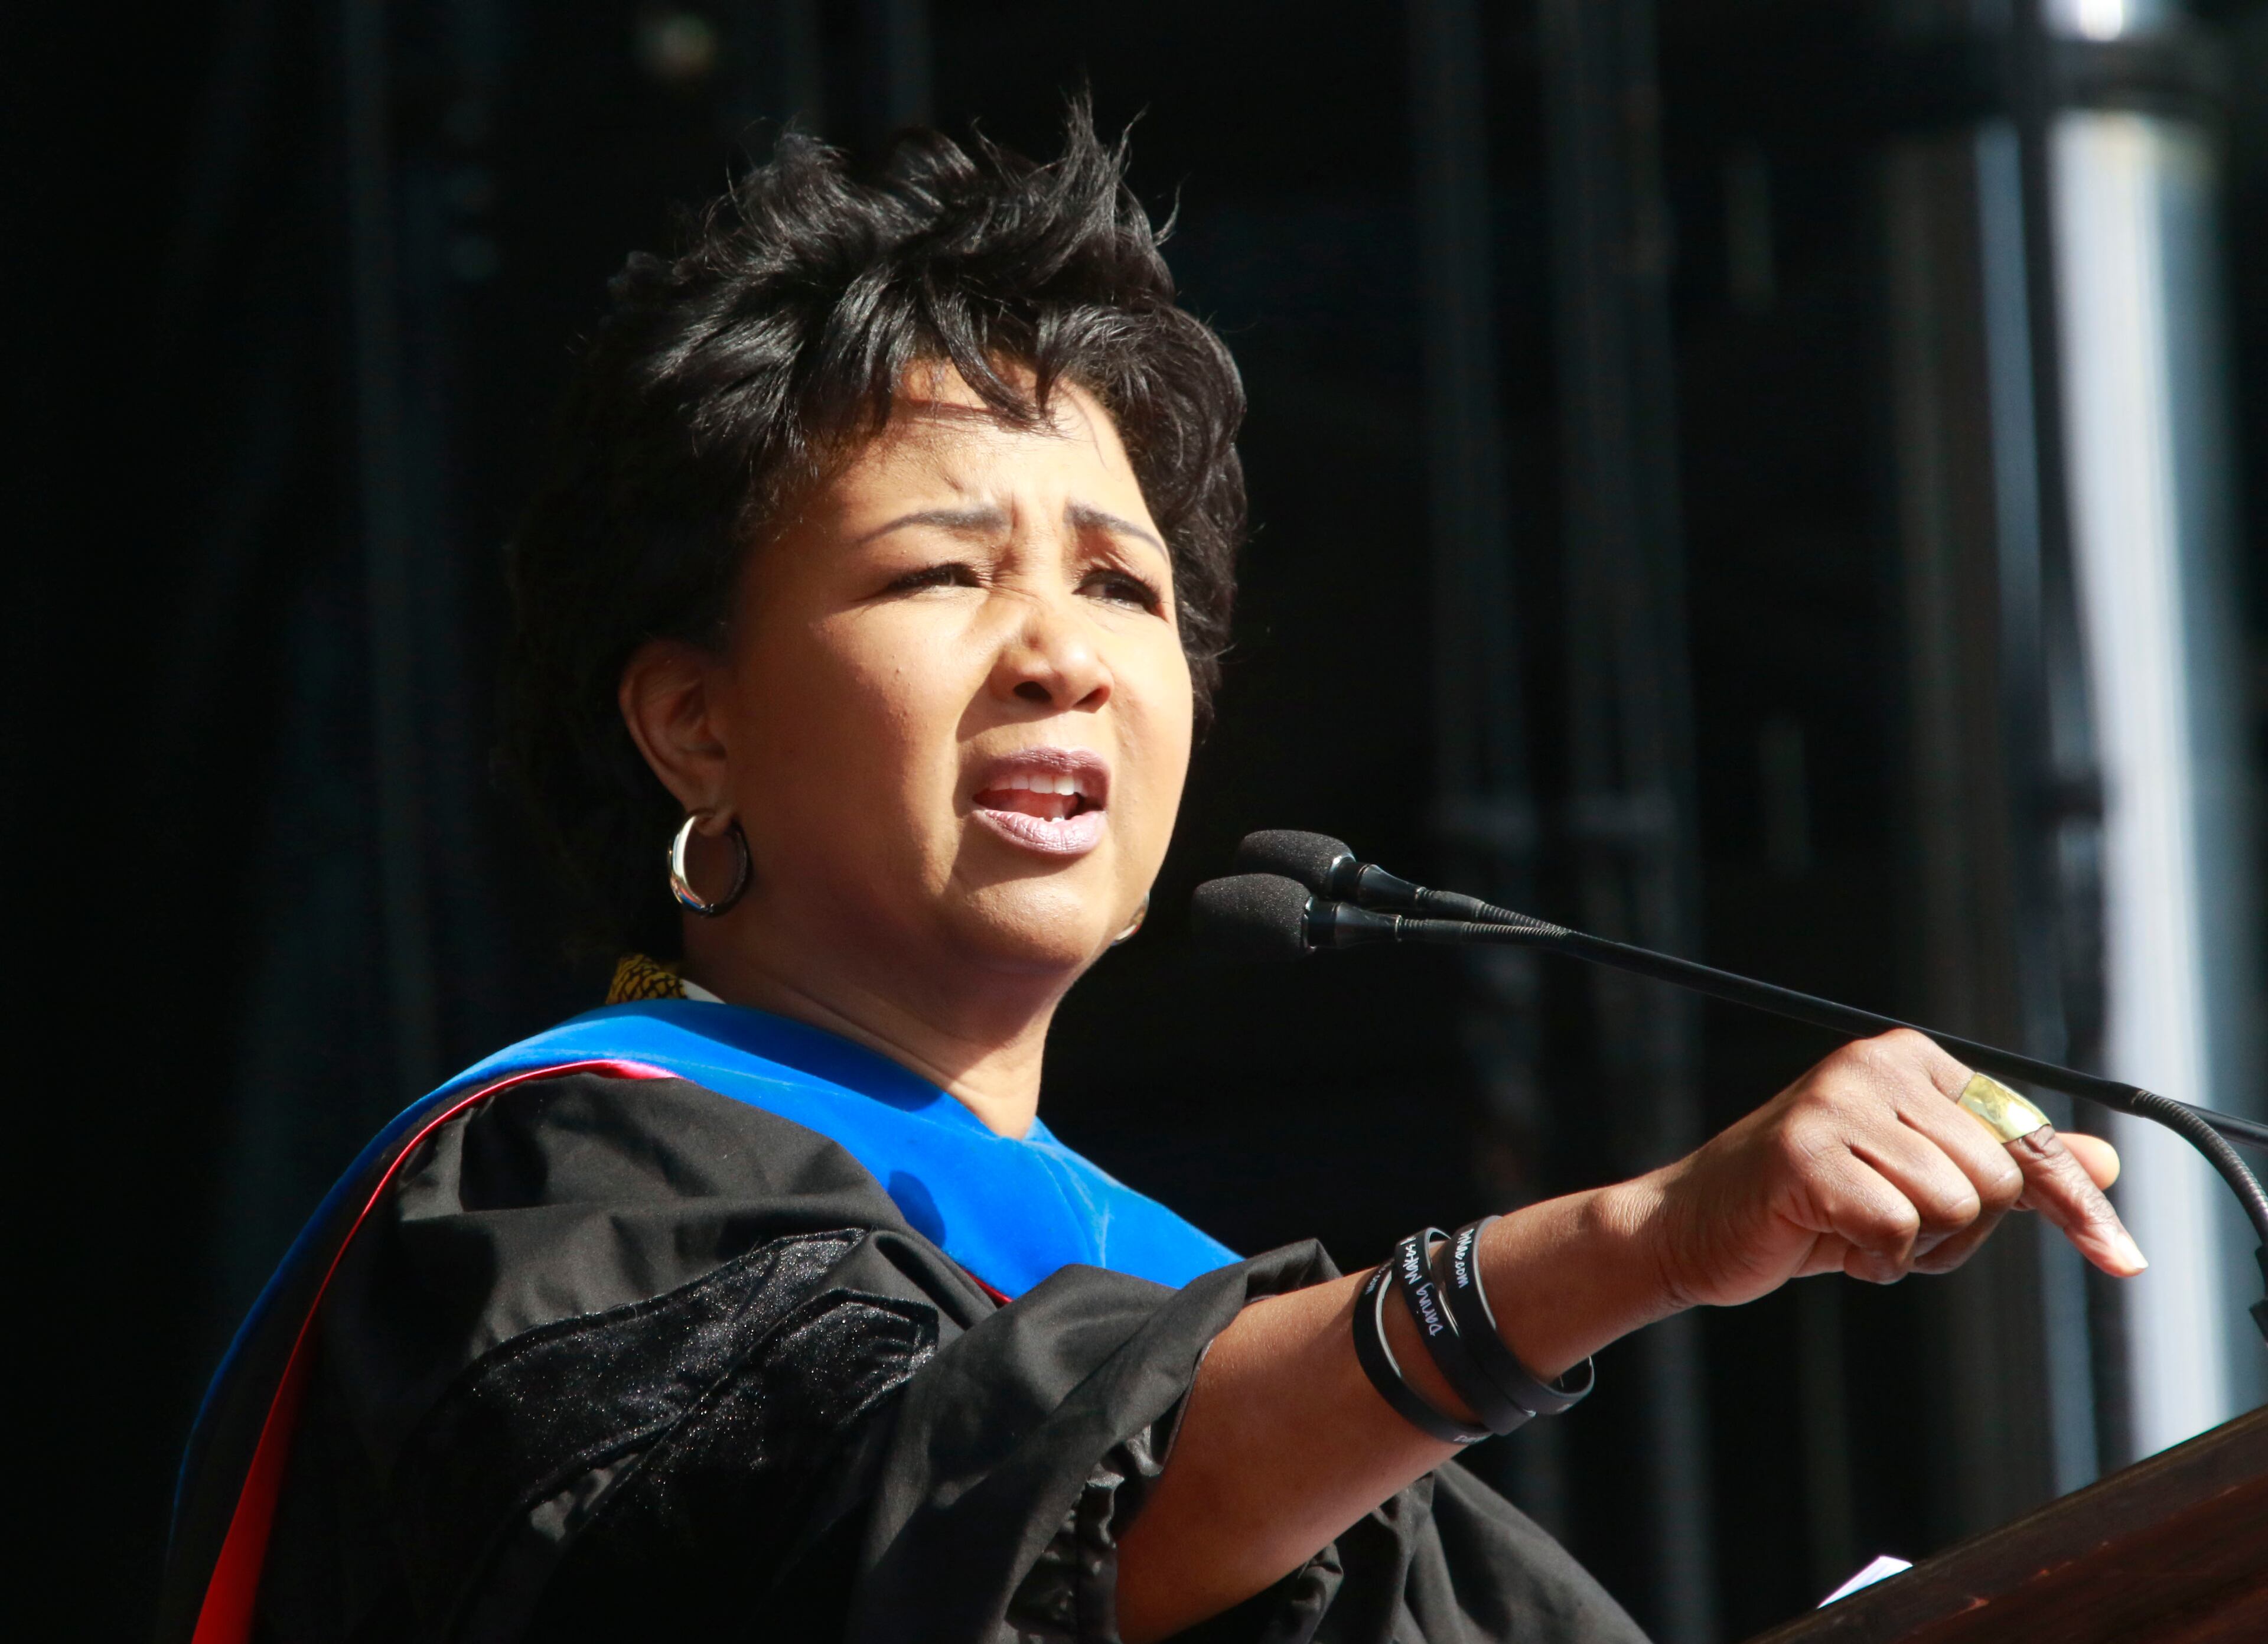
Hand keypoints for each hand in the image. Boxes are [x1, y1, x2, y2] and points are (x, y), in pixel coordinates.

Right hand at [1631, 1028, 2142, 1310]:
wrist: (1693, 1227)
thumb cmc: (1810, 1205)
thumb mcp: (1920, 1180)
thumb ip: (2007, 1166)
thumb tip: (2103, 1162)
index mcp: (1910, 1060)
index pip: (2024, 1135)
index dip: (2076, 1204)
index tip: (2122, 1258)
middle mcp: (1875, 1065)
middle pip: (1996, 1179)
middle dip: (1959, 1231)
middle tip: (1895, 1231)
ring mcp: (1835, 1104)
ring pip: (1953, 1206)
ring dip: (1914, 1248)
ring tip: (1856, 1232)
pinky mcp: (1805, 1154)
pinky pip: (1897, 1229)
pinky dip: (1876, 1260)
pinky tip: (1832, 1242)